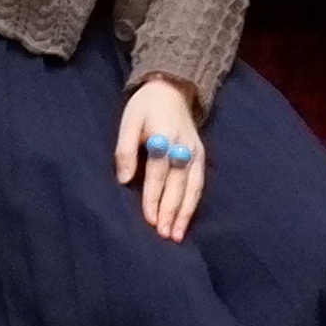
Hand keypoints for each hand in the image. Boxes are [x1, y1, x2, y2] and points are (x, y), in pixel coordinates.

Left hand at [115, 74, 210, 243]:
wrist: (171, 90)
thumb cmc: (145, 107)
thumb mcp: (129, 121)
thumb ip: (125, 150)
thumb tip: (124, 180)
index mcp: (164, 136)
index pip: (159, 171)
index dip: (154, 196)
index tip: (149, 219)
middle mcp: (184, 146)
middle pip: (178, 183)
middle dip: (171, 210)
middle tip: (165, 235)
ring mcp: (195, 151)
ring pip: (193, 187)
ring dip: (185, 212)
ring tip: (177, 235)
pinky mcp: (201, 155)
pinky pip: (199, 183)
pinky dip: (193, 203)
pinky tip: (186, 220)